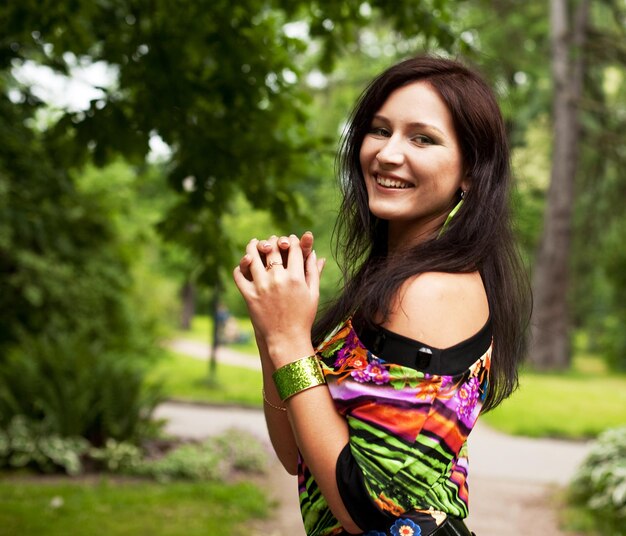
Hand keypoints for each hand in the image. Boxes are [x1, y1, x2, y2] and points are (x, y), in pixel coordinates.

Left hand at [233, 234, 324, 366]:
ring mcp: (261, 287)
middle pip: (273, 249)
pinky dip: (240, 267)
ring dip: (252, 248)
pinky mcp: (249, 296)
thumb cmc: (303, 317)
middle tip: (271, 241)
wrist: (286, 339)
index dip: (292, 241)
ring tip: (253, 244)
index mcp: (296, 278)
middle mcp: (278, 279)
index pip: (293, 249)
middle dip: (273, 241)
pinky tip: (244, 264)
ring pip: (252, 258)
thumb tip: (315, 253)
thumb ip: (313, 272)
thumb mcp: (312, 294)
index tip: (290, 240)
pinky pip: (240, 275)